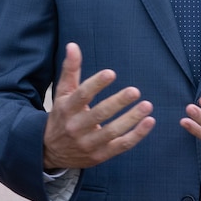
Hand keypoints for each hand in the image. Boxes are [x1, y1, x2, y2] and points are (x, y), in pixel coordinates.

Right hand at [42, 42, 154, 169]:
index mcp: (67, 108)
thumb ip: (70, 70)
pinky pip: (121, 146)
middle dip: (118, 102)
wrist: (50, 150)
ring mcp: (88, 143)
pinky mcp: (99, 155)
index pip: (82, 95)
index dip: (96, 84)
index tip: (111, 73)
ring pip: (112, 131)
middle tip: (135, 91)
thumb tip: (73, 45)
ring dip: (131, 119)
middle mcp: (76, 127)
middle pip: (99, 114)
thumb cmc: (62, 115)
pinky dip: (136, 135)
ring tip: (147, 106)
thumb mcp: (62, 93)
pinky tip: (149, 122)